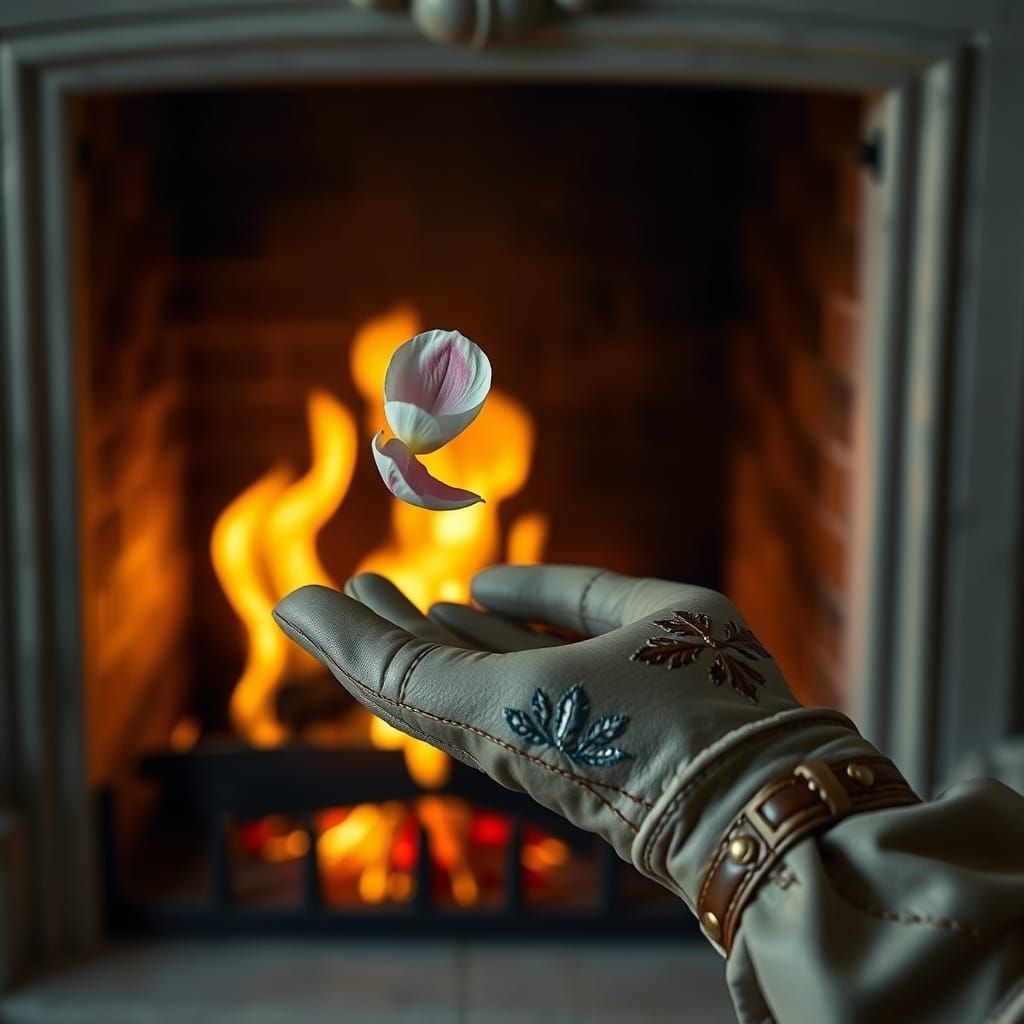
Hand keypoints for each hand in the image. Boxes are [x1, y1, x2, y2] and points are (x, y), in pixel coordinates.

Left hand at [273, 565, 870, 917]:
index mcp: (511, 705)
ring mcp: (523, 750)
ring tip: (389, 590)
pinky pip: (489, 701)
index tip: (296, 596)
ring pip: (443, 693)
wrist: (761, 804)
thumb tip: (484, 588)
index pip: (393, 671)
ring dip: (412, 640)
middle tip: (343, 583)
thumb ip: (569, 592)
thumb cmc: (717, 703)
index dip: (340, 632)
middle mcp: (500, 735)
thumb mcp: (657, 613)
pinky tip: (464, 620)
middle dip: (369, 631)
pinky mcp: (550, 756)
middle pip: (405, 684)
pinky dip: (462, 658)